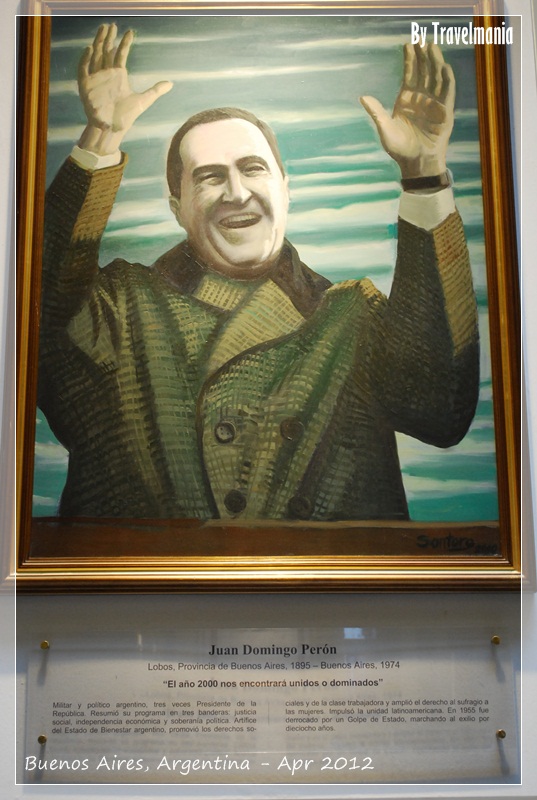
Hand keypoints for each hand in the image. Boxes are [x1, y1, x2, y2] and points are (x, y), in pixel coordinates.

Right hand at [77, 24, 172, 155]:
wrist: (112, 128)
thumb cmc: (126, 116)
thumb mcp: (143, 101)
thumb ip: (155, 91)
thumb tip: (171, 83)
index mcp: (118, 75)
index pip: (120, 54)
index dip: (125, 43)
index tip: (130, 31)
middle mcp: (106, 74)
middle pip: (106, 51)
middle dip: (109, 38)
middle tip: (111, 25)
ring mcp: (96, 79)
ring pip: (96, 55)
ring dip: (98, 42)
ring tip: (102, 30)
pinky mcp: (86, 86)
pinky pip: (84, 69)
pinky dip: (85, 59)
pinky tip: (90, 49)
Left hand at [360, 44, 454, 178]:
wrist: (416, 163)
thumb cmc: (399, 149)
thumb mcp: (385, 129)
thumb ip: (376, 112)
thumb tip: (362, 97)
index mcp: (406, 100)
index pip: (409, 74)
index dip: (409, 59)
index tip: (407, 44)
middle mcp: (421, 98)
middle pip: (423, 71)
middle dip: (422, 55)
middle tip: (421, 38)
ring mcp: (434, 104)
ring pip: (436, 78)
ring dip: (435, 62)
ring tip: (432, 47)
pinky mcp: (445, 112)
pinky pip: (447, 92)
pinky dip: (447, 80)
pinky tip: (444, 68)